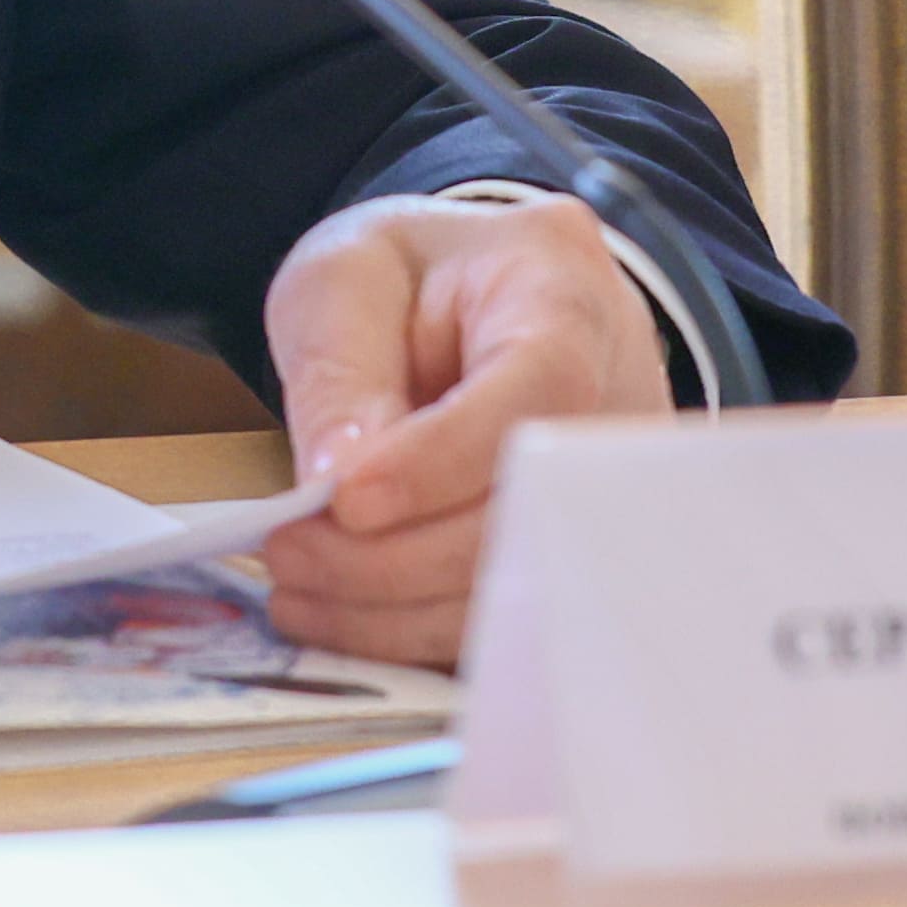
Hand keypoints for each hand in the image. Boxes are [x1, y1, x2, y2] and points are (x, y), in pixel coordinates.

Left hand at [255, 190, 667, 668]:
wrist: (477, 295)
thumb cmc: (414, 276)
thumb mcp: (347, 276)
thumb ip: (340, 366)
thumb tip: (336, 483)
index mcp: (562, 290)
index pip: (538, 385)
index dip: (446, 459)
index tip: (345, 500)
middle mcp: (618, 393)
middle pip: (533, 505)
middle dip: (397, 555)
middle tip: (289, 554)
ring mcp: (615, 485)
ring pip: (528, 582)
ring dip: (400, 608)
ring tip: (300, 588)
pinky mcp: (582, 548)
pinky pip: (514, 615)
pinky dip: (423, 630)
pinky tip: (345, 614)